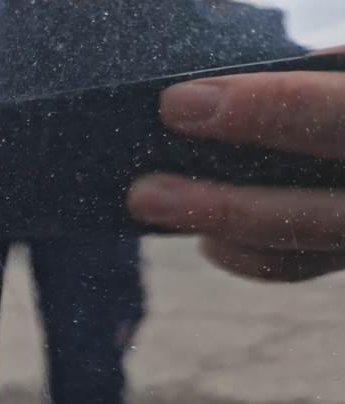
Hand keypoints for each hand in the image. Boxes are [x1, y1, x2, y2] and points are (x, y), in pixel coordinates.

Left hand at [128, 68, 344, 280]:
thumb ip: (323, 75)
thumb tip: (222, 90)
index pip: (336, 116)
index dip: (258, 110)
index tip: (176, 104)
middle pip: (306, 215)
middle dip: (216, 206)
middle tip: (142, 194)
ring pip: (297, 251)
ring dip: (220, 234)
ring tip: (157, 205)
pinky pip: (300, 263)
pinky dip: (248, 252)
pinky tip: (211, 237)